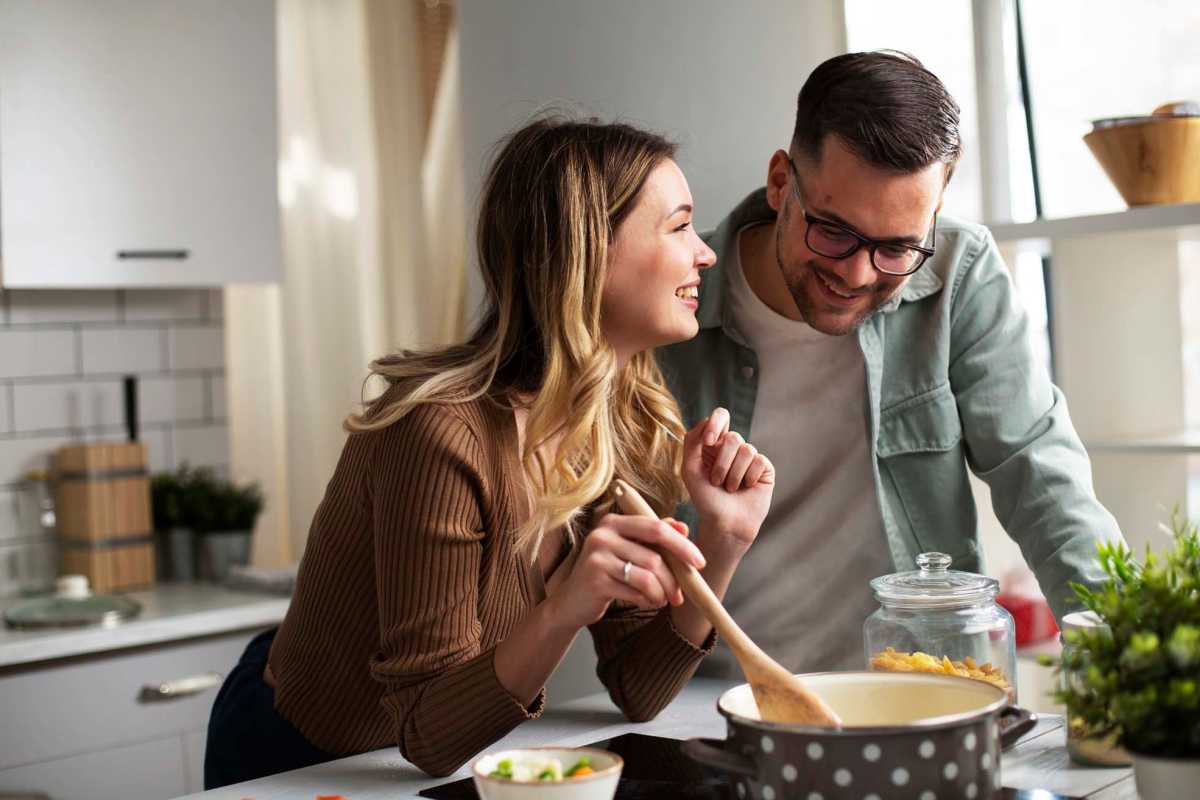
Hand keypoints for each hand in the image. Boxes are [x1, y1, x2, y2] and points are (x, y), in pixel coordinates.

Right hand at [545, 514, 705, 629]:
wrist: (573, 600)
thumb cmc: (607, 573)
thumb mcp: (630, 550)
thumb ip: (654, 538)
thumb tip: (683, 528)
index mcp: (613, 521)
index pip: (656, 527)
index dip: (681, 545)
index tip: (699, 563)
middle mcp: (603, 534)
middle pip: (655, 556)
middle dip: (674, 579)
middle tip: (680, 595)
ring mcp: (597, 557)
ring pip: (648, 577)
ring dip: (661, 594)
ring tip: (660, 600)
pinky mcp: (595, 580)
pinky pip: (636, 592)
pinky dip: (648, 601)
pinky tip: (645, 602)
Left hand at [682, 407, 774, 547]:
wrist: (725, 524)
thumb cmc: (705, 498)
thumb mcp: (690, 469)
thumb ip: (693, 441)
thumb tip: (707, 420)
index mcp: (714, 444)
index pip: (721, 416)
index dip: (716, 424)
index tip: (709, 442)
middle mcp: (733, 448)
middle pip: (733, 437)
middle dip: (722, 462)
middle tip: (716, 482)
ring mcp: (750, 457)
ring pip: (746, 449)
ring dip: (734, 474)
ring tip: (730, 488)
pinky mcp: (764, 468)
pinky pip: (759, 461)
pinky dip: (748, 477)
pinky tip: (746, 488)